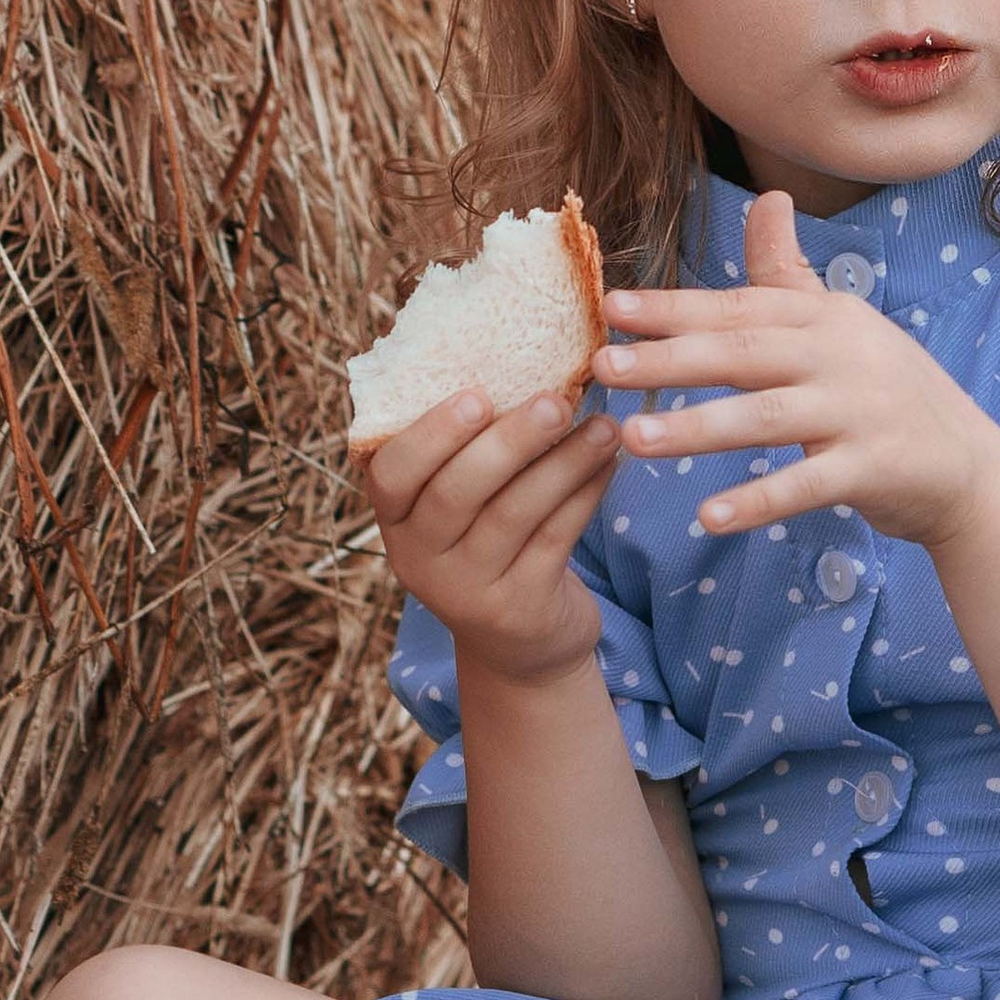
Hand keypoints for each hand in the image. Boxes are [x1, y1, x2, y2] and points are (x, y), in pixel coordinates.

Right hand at [361, 389, 618, 686]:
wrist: (520, 644)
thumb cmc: (490, 544)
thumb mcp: (460, 508)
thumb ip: (467, 451)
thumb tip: (520, 355)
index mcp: (396, 520)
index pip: (391, 474)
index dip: (430, 433)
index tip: (476, 394)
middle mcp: (419, 559)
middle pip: (457, 493)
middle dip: (510, 441)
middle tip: (556, 400)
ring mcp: (466, 590)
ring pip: (514, 514)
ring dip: (563, 463)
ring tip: (603, 426)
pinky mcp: (518, 609)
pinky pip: (555, 540)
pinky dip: (585, 496)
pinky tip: (609, 464)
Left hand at [598, 188, 999, 551]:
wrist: (969, 468)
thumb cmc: (887, 393)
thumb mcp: (840, 326)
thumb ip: (790, 276)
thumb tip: (769, 200)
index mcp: (824, 318)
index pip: (738, 308)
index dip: (674, 307)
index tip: (611, 309)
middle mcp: (841, 355)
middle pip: (744, 353)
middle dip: (669, 359)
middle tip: (602, 368)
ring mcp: (860, 411)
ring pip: (766, 417)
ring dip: (698, 428)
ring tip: (634, 440)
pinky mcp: (873, 467)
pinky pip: (806, 485)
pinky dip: (758, 500)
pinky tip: (709, 516)